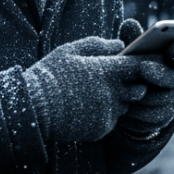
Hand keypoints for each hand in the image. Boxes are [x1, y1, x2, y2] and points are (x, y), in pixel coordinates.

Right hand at [22, 36, 145, 142]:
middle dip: (133, 85)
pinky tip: (85, 109)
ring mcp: (107, 113)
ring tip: (94, 94)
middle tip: (117, 81)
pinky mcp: (101, 129)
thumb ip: (98, 45)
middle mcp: (112, 94)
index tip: (135, 65)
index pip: (139, 67)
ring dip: (118, 101)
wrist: (33, 109)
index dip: (140, 65)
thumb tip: (120, 44)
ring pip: (125, 107)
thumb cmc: (49, 76)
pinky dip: (104, 115)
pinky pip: (111, 120)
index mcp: (106, 72)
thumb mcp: (70, 51)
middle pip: (138, 90)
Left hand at [117, 19, 173, 134]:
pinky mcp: (161, 118)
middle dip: (159, 73)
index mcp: (169, 61)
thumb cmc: (132, 67)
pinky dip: (135, 112)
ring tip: (124, 90)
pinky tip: (123, 107)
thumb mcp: (132, 52)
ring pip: (160, 99)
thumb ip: (132, 39)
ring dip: (141, 94)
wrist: (129, 99)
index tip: (171, 49)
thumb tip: (129, 24)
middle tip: (143, 68)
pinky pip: (150, 117)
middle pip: (173, 78)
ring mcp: (170, 100)